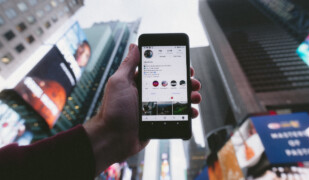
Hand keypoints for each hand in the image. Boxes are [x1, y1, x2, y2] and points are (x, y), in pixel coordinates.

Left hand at [83, 44, 201, 174]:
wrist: (113, 139)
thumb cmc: (113, 110)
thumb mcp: (119, 82)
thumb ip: (128, 64)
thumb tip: (134, 46)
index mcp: (139, 83)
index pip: (161, 71)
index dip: (174, 67)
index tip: (185, 66)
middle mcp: (149, 94)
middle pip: (173, 85)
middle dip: (186, 82)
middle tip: (194, 82)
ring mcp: (155, 108)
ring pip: (177, 100)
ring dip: (190, 97)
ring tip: (195, 97)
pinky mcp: (160, 121)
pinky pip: (177, 116)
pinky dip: (186, 114)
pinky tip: (192, 112)